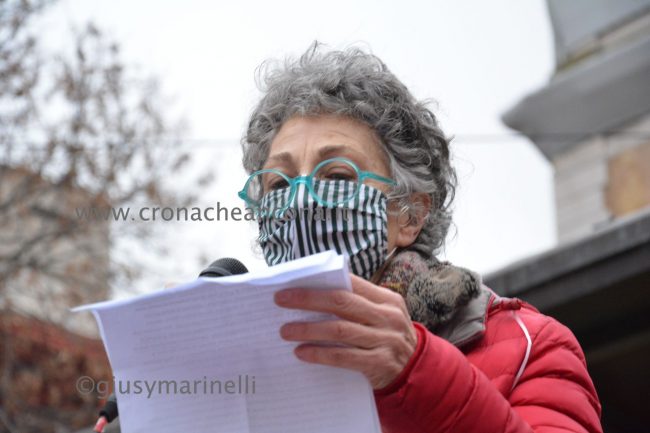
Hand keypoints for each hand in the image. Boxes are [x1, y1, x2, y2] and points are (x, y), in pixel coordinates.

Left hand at [274, 274, 417, 388]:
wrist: (416, 372)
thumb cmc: (387, 337)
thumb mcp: (382, 315)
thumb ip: (358, 304)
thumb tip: (313, 294)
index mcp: (387, 298)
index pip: (350, 283)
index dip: (319, 283)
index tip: (291, 285)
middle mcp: (387, 316)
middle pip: (341, 302)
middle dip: (308, 300)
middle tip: (281, 300)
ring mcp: (385, 340)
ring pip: (339, 330)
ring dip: (308, 329)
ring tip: (285, 330)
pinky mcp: (378, 363)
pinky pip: (343, 356)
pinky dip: (319, 354)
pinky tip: (301, 352)